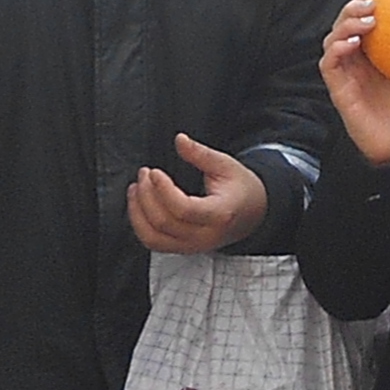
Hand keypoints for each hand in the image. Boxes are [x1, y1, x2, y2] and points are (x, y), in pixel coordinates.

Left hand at [127, 132, 272, 253]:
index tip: (155, 172)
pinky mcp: (183, 248)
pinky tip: (138, 206)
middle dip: (147, 195)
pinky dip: (140, 225)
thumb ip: (200, 154)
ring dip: (137, 212)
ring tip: (136, 189)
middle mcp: (206, 235)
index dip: (163, 190)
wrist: (252, 213)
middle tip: (145, 174)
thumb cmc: (240, 189)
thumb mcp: (226, 165)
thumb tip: (180, 140)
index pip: (184, 209)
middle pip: (164, 222)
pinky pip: (153, 243)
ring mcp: (193, 245)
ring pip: (153, 237)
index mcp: (220, 214)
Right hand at [320, 0, 389, 166]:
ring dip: (345, 25)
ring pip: (333, 40)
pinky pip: (330, 64)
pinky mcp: (337, 89)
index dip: (364, 5)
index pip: (362, 24)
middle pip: (343, 26)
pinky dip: (337, 49)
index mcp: (372, 58)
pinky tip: (353, 43)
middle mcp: (355, 63)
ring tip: (365, 19)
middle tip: (369, 0)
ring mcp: (344, 75)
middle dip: (352, 8)